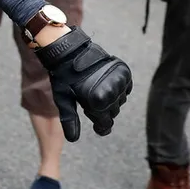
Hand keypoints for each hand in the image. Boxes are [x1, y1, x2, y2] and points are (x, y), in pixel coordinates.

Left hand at [35, 27, 132, 141]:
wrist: (69, 49)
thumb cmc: (63, 75)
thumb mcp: (63, 99)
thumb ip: (70, 120)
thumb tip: (73, 139)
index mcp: (97, 99)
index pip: (105, 123)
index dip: (99, 125)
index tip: (96, 126)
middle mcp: (111, 89)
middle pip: (113, 112)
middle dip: (101, 111)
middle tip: (87, 101)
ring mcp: (118, 79)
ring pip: (119, 101)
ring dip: (109, 100)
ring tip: (94, 91)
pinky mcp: (123, 70)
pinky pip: (126, 88)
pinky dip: (117, 89)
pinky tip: (105, 85)